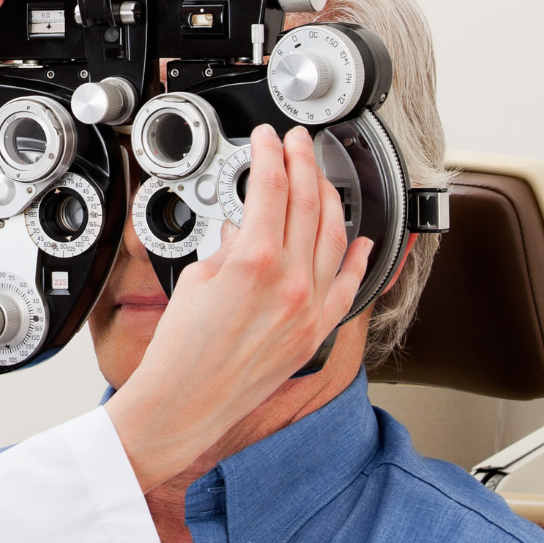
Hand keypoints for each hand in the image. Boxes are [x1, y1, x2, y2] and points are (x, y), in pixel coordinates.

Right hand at [104, 124, 368, 491]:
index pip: (270, 187)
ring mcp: (309, 308)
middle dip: (303, 163)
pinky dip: (359, 259)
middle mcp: (290, 282)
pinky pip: (348, 287)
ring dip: (330, 199)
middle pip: (307, 203)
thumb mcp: (197, 279)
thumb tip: (242, 230)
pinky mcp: (315, 331)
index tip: (268, 139)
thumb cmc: (181, 351)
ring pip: (335, 236)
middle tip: (298, 143)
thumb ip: (227, 247)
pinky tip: (362, 240)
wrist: (185, 403)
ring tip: (321, 178)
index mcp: (254, 261)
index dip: (270, 153)